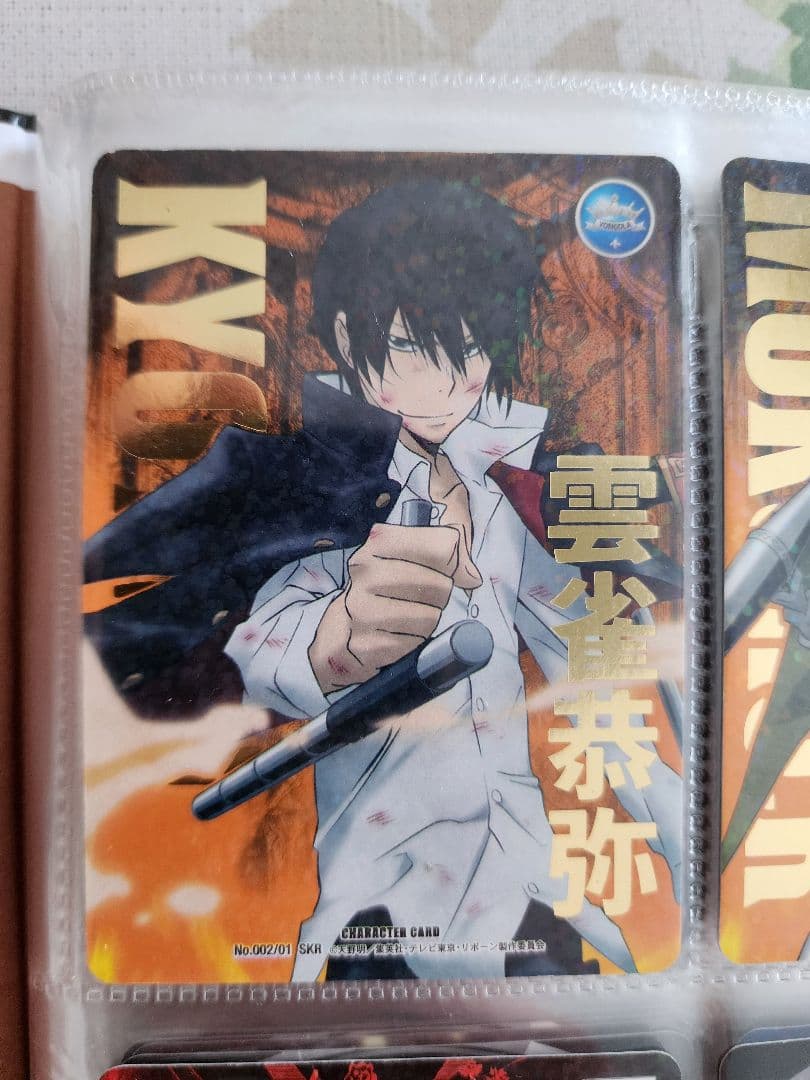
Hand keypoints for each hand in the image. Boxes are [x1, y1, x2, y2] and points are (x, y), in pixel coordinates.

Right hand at [309, 523, 480, 691]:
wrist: (344, 628)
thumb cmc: (389, 587)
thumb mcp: (416, 556)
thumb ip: (451, 551)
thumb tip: (471, 578)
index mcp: (379, 542)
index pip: (442, 546)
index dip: (451, 562)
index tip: (442, 569)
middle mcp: (365, 572)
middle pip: (441, 585)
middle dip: (441, 595)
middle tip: (425, 598)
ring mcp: (361, 609)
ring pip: (429, 617)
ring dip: (429, 621)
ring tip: (412, 617)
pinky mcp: (364, 643)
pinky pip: (413, 644)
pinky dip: (414, 642)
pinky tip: (400, 635)